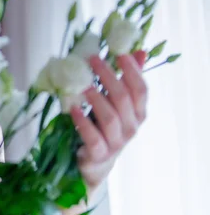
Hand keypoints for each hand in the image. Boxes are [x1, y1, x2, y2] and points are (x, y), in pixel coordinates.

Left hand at [69, 51, 147, 190]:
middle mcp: (131, 127)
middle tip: (93, 60)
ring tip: (83, 85)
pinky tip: (74, 110)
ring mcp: (116, 143)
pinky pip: (93, 137)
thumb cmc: (105, 127)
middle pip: (123, 99)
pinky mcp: (99, 154)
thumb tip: (138, 52)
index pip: (141, 90)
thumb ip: (126, 80)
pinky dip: (83, 123)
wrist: (96, 162)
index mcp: (138, 113)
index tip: (119, 54)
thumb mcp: (116, 103)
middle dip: (108, 77)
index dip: (132, 71)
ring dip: (96, 99)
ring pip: (110, 118)